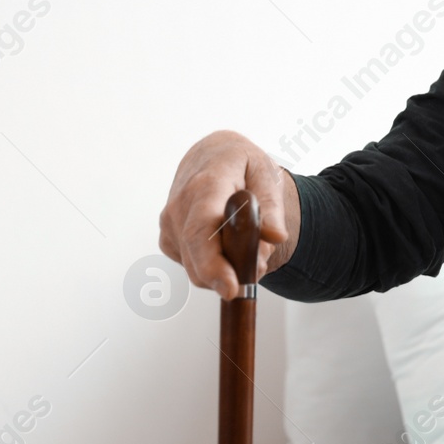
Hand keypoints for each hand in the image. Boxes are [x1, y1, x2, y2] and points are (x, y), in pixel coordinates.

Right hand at [158, 131, 297, 298]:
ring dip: (225, 269)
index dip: (214, 263)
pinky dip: (214, 265)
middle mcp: (179, 206)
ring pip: (196, 267)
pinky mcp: (168, 239)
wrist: (211, 156)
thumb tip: (275, 237)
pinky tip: (227, 242)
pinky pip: (193, 265)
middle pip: (197, 257)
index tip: (231, 288)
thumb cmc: (242, 165)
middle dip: (228, 276)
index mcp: (205, 185)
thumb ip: (272, 208)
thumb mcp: (266, 175)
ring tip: (249, 246)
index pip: (203, 230)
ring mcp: (169, 224)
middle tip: (258, 269)